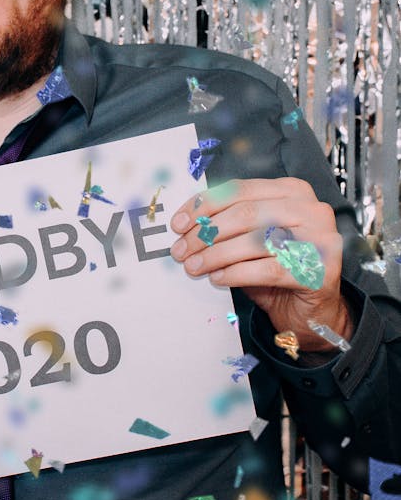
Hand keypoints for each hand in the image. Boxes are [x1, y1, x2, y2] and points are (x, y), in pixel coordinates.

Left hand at [169, 177, 352, 350]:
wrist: (313, 310)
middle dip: (206, 233)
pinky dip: (235, 273)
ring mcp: (320, 240)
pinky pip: (266, 269)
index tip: (179, 223)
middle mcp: (311, 210)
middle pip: (245, 213)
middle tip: (181, 249)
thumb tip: (186, 224)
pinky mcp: (319, 271)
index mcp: (293, 191)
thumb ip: (229, 224)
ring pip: (254, 240)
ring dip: (215, 255)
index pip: (240, 190)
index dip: (204, 206)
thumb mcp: (252, 238)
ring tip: (194, 266)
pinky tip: (218, 278)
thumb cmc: (280, 268)